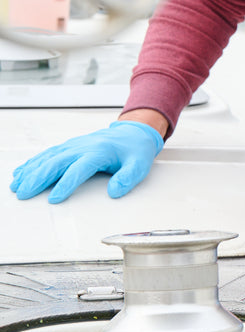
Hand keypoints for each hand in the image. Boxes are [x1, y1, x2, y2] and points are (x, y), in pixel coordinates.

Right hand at [9, 121, 164, 202]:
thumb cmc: (135, 150)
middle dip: (38, 179)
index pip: (79, 169)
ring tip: (17, 186)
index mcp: (99, 151)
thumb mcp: (139, 165)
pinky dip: (33, 164)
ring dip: (31, 172)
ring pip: (48, 158)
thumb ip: (128, 178)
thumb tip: (115, 191)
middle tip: (24, 194)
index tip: (55, 199)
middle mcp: (83, 147)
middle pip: (56, 163)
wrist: (133, 133)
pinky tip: (21, 173)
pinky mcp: (69, 147)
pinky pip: (47, 154)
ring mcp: (74, 146)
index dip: (66, 184)